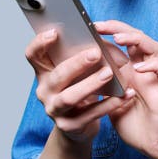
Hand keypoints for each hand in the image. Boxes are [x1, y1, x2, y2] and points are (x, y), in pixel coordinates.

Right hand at [24, 28, 135, 144]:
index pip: (32, 55)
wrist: (80, 125)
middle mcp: (44, 91)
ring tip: (109, 73)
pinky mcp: (69, 126)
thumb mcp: (75, 72)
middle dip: (77, 63)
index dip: (39, 43)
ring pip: (70, 97)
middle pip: (57, 75)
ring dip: (90, 84)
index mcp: (44, 72)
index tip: (55, 32)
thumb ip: (79, 56)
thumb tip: (98, 38)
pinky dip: (109, 104)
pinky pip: (90, 115)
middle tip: (96, 53)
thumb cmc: (80, 88)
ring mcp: (54, 110)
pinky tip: (124, 95)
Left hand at [94, 20, 157, 158]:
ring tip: (120, 39)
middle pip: (138, 37)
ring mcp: (154, 78)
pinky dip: (153, 66)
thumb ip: (101, 82)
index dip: (109, 30)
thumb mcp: (108, 98)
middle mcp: (143, 69)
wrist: (150, 144)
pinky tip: (139, 68)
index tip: (89, 27)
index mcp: (129, 68)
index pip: (123, 40)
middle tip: (100, 26)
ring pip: (154, 47)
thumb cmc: (130, 121)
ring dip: (137, 39)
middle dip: (119, 27)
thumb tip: (79, 69)